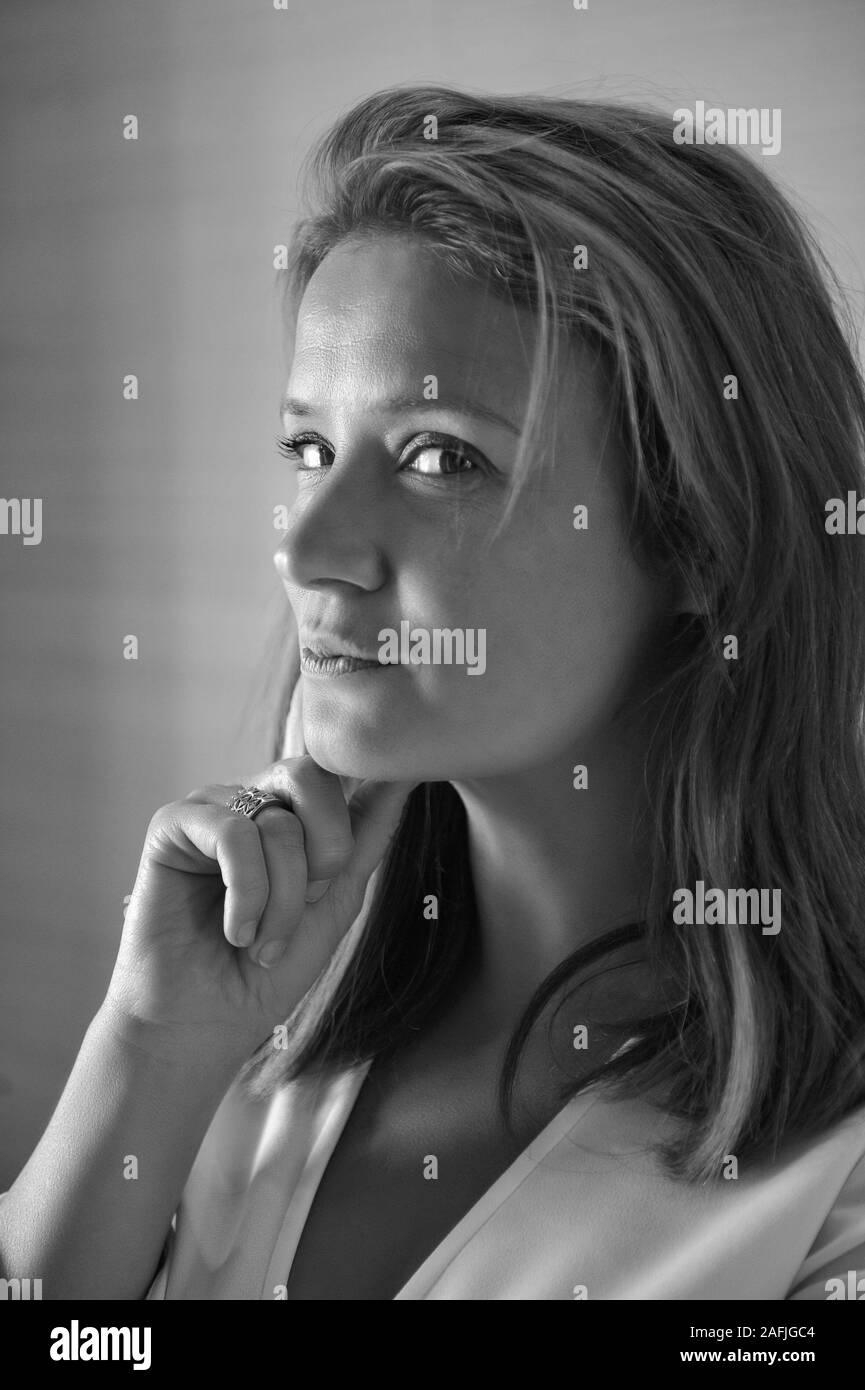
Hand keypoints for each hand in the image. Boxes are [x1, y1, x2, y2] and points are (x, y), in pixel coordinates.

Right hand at [103, 757, 416, 1062]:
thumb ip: (367, 835)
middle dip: (326, 852)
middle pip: (310, 776)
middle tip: (307, 906)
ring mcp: (210, 809)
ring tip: (263, 942)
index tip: (327, 891)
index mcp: (291, 810)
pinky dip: (247, 894)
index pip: (337, 771)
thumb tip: (403, 775)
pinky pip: (232, 834)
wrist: (205, 1025)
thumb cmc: (267, 970)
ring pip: (276, 821)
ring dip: (284, 898)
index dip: (346, 832)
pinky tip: (237, 932)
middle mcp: (251, 799)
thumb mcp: (336, 899)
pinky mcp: (171, 826)